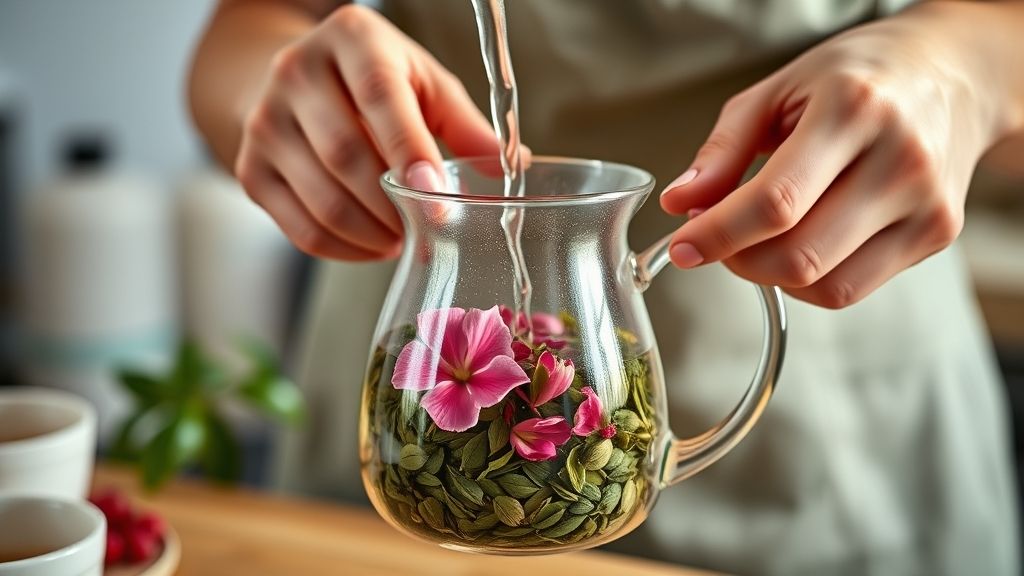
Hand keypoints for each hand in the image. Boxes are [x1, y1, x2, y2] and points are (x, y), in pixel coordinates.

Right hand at [235, 5, 497, 259]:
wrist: (296, 79)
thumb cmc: (374, 82)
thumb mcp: (422, 82)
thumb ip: (464, 123)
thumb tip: (512, 168)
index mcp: (351, 40)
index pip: (379, 95)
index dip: (409, 151)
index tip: (437, 199)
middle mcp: (296, 72)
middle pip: (344, 155)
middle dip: (393, 206)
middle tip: (428, 228)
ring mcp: (264, 121)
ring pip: (321, 199)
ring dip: (372, 235)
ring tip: (403, 239)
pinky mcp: (250, 167)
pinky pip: (298, 228)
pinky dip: (343, 250)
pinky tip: (373, 245)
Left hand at [660, 2, 1008, 307]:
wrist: (953, 74)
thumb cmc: (857, 79)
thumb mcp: (778, 90)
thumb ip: (723, 150)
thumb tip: (680, 203)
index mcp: (853, 109)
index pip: (775, 202)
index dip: (718, 235)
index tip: (683, 247)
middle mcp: (899, 159)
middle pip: (798, 255)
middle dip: (738, 259)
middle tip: (718, 237)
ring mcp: (925, 203)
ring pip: (825, 285)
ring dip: (770, 275)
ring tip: (758, 238)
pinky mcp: (936, 234)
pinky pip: (850, 289)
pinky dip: (807, 280)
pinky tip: (799, 242)